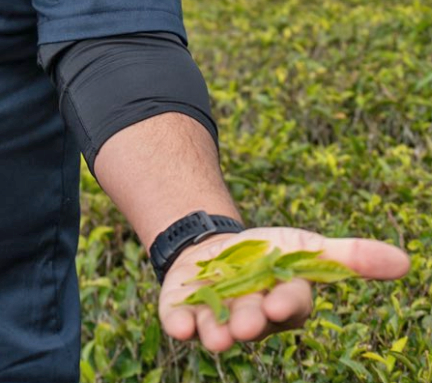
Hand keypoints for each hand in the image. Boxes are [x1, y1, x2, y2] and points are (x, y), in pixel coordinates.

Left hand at [159, 227, 409, 351]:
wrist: (214, 250)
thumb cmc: (268, 254)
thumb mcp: (305, 246)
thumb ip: (349, 256)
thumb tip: (406, 261)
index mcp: (283, 302)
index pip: (289, 304)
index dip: (286, 302)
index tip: (281, 299)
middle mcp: (251, 315)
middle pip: (253, 319)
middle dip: (250, 321)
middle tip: (245, 323)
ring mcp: (215, 315)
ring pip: (216, 328)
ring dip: (214, 332)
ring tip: (215, 336)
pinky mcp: (183, 311)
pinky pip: (179, 321)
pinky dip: (179, 323)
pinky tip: (177, 326)